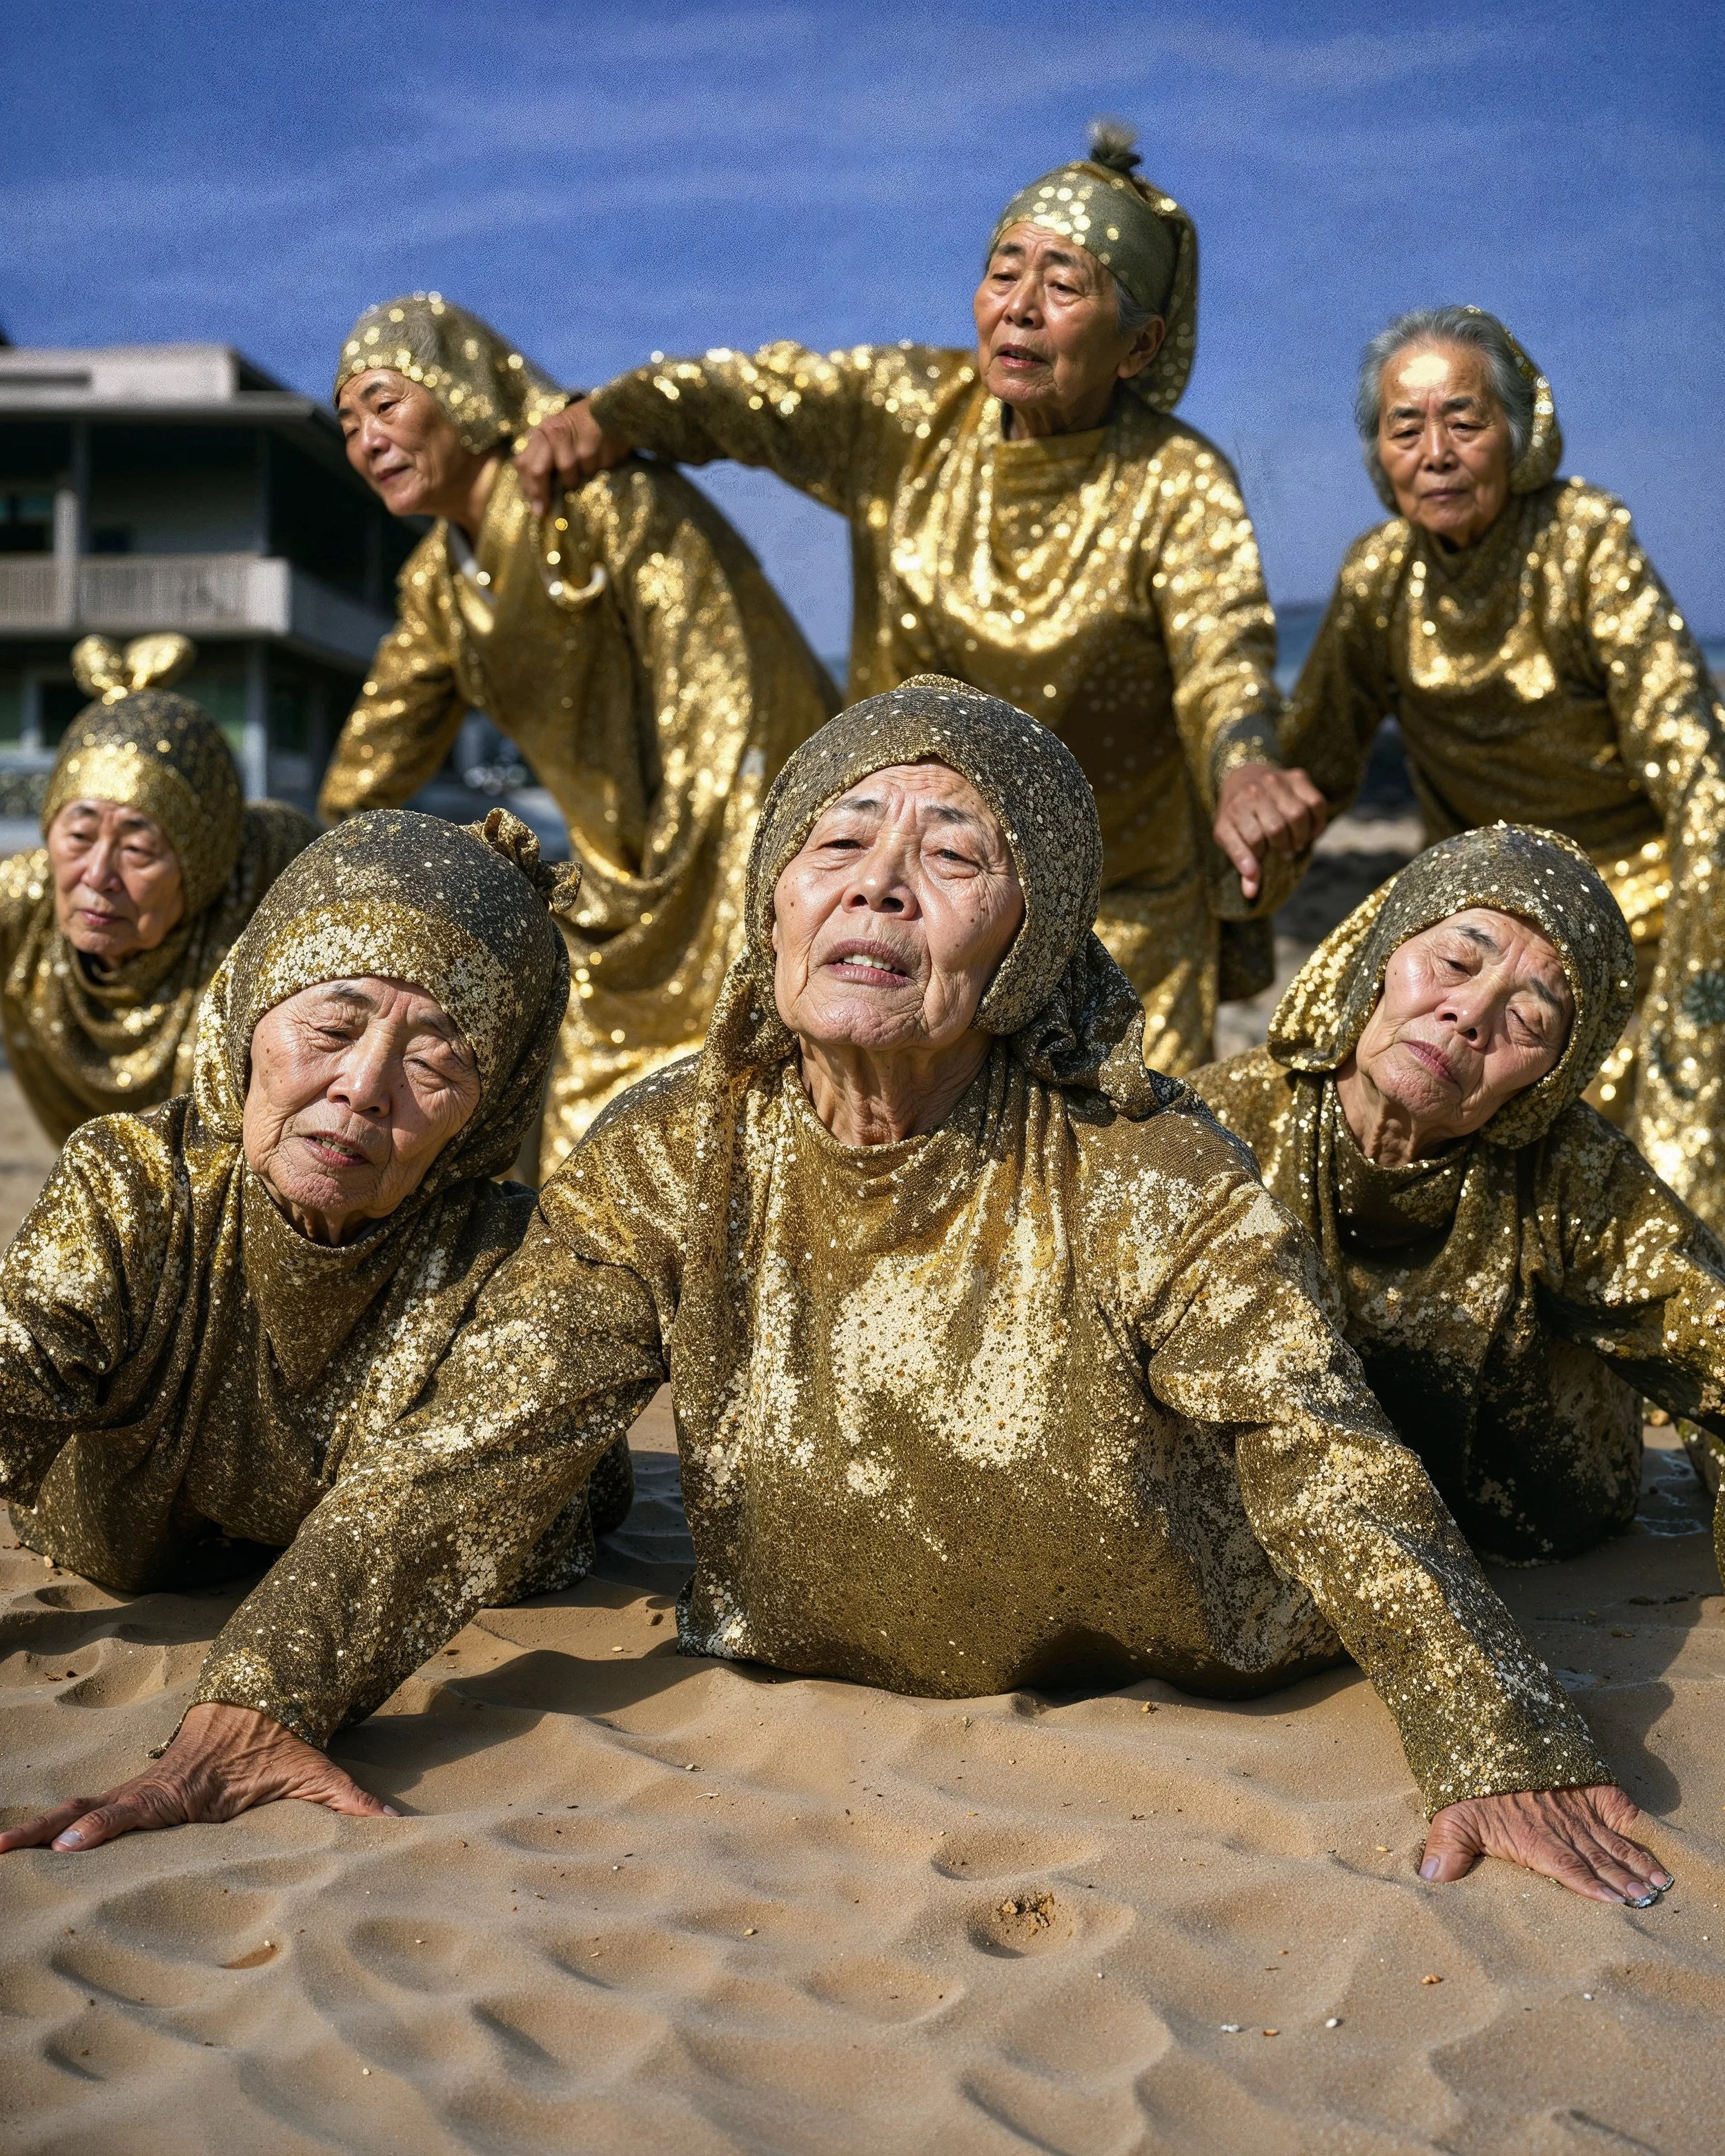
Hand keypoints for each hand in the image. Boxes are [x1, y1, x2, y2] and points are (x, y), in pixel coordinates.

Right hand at [0, 1702, 395, 1853]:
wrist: (257, 1703)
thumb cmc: (282, 1745)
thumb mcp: (315, 1769)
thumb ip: (351, 1799)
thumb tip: (396, 1823)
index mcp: (188, 1790)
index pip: (140, 1809)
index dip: (106, 1826)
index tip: (71, 1846)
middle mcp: (155, 1788)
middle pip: (94, 1809)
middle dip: (49, 1830)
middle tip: (1, 1850)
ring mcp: (139, 1788)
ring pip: (81, 1806)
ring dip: (39, 1828)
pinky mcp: (134, 1792)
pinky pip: (87, 1808)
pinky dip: (53, 1825)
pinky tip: (19, 1847)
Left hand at [515, 399, 630, 514]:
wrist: (615, 408)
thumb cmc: (582, 426)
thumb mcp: (557, 434)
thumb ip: (541, 456)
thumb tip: (533, 493)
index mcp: (543, 431)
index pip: (524, 463)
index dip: (528, 488)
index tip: (535, 507)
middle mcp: (556, 433)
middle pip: (539, 471)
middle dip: (542, 493)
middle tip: (545, 509)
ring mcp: (576, 441)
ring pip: (569, 478)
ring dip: (575, 481)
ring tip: (584, 472)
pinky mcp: (598, 448)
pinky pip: (593, 473)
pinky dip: (596, 472)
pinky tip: (601, 461)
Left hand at [1213, 762, 1327, 900]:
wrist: (1243, 776)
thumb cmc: (1236, 814)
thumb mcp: (1228, 836)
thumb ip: (1240, 862)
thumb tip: (1251, 893)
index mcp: (1234, 808)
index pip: (1254, 840)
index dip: (1261, 856)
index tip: (1262, 857)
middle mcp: (1255, 791)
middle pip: (1277, 828)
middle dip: (1283, 846)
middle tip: (1284, 852)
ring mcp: (1277, 781)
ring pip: (1298, 815)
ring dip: (1301, 835)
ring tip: (1296, 842)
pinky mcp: (1298, 776)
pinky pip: (1316, 803)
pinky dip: (1317, 821)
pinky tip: (1310, 830)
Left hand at [1421, 1783, 1670, 1904]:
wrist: (1492, 1732)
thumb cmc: (1472, 1784)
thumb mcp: (1452, 1815)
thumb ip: (1446, 1848)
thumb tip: (1429, 1879)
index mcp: (1534, 1839)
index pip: (1568, 1869)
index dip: (1590, 1886)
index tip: (1614, 1902)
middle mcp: (1562, 1827)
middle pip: (1599, 1860)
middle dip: (1624, 1881)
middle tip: (1647, 1899)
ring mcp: (1578, 1807)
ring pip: (1612, 1841)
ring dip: (1636, 1863)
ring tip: (1658, 1884)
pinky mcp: (1588, 1789)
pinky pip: (1617, 1810)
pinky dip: (1636, 1828)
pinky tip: (1654, 1846)